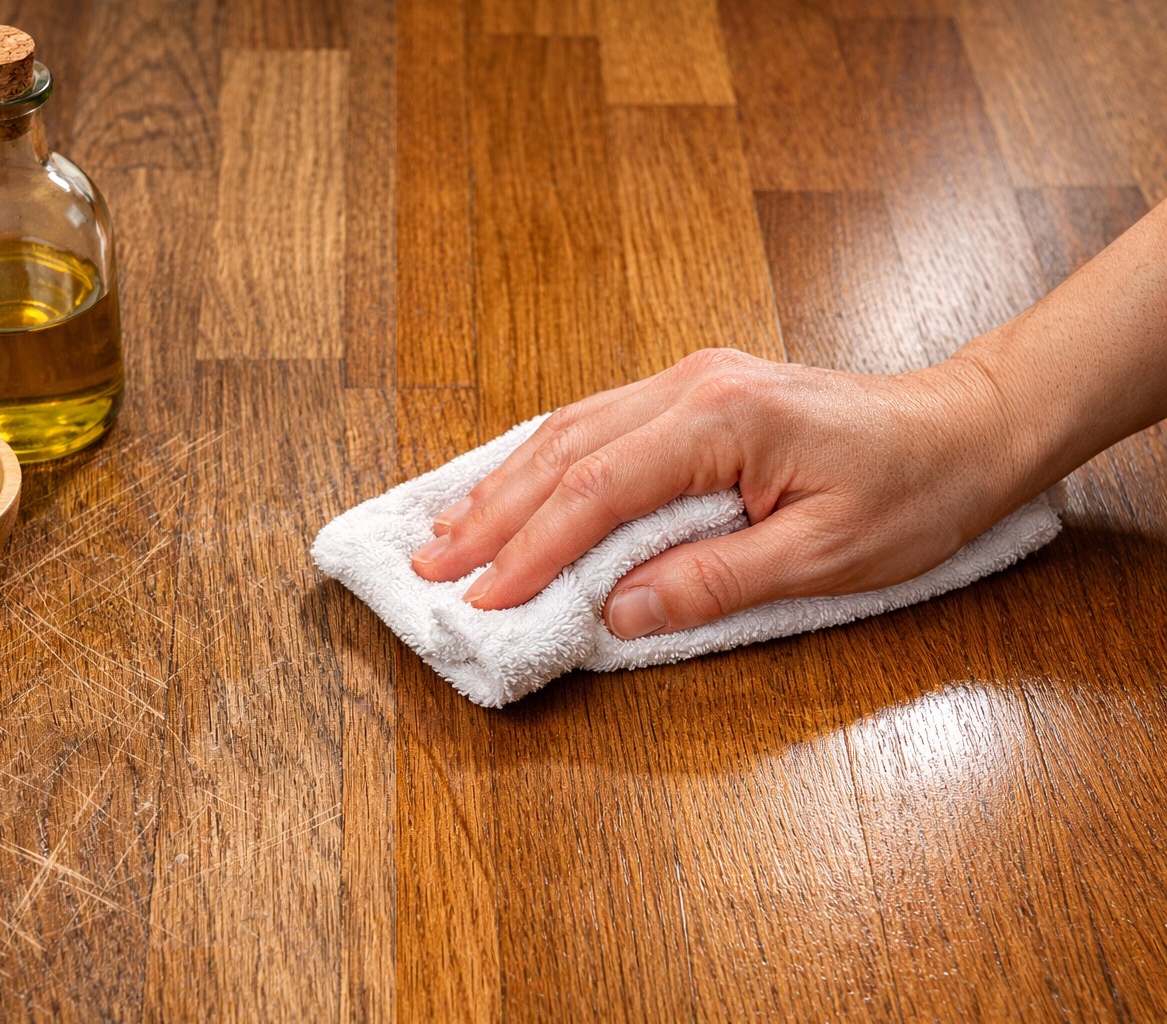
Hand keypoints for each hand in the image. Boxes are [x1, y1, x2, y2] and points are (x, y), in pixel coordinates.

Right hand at [410, 348, 1032, 638]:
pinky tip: (512, 486)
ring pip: (570, 430)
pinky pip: (597, 423)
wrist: (963, 426)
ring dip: (505, 484)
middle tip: (430, 566)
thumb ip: (715, 581)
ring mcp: (690, 381)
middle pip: (565, 452)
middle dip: (493, 515)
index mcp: (722, 420)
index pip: (598, 491)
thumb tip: (617, 613)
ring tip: (448, 532)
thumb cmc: (911, 491)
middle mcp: (693, 387)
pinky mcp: (695, 392)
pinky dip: (544, 462)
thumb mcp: (825, 556)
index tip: (482, 596)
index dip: (532, 549)